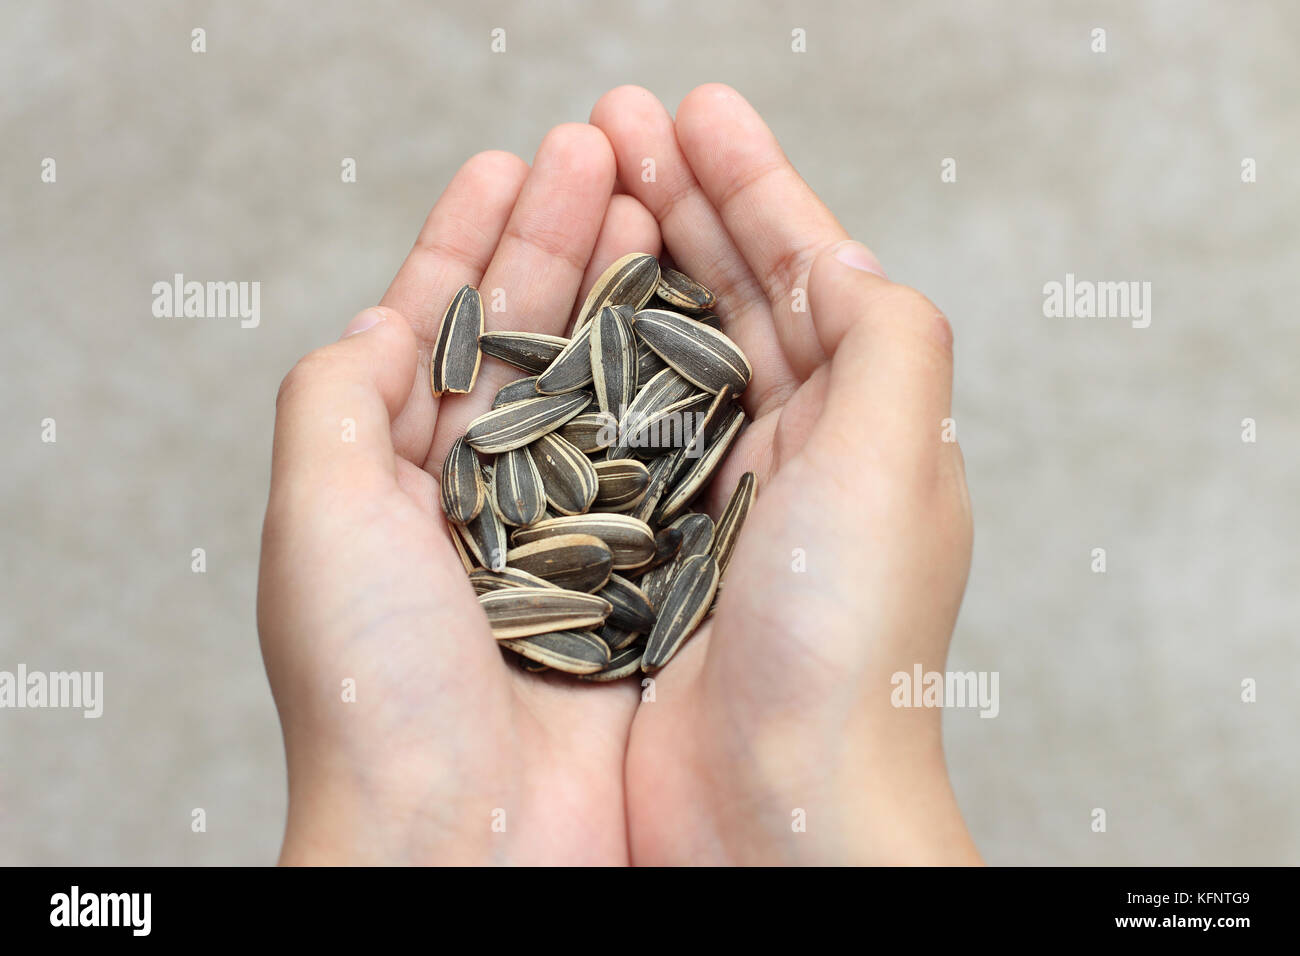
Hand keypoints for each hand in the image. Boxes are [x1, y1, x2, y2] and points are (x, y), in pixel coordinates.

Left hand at [258, 124, 659, 863]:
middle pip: (526, 340)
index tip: (511, 162)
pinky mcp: (633, 577)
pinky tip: (699, 327)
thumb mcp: (315, 514)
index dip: (468, 238)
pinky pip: (657, 463)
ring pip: (598, 388)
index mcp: (391, 475)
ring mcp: (562, 534)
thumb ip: (334, 401)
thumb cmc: (372, 683)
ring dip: (621, 296)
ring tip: (653, 206)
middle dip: (558, 242)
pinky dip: (673, 392)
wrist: (468, 838)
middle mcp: (479, 500)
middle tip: (603, 151)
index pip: (435, 327)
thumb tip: (380, 322)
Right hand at [589, 85, 980, 863]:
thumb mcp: (897, 463)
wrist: (778, 809)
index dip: (753, 182)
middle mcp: (796, 453)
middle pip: (733, 296)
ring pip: (670, 353)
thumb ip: (891, 337)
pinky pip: (616, 432)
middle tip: (618, 121)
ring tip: (583, 188)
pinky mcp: (648, 549)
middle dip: (682, 202)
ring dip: (630, 266)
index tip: (694, 111)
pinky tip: (555, 318)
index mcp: (864, 421)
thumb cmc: (846, 647)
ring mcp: (718, 499)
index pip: (808, 269)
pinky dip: (589, 365)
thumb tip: (840, 250)